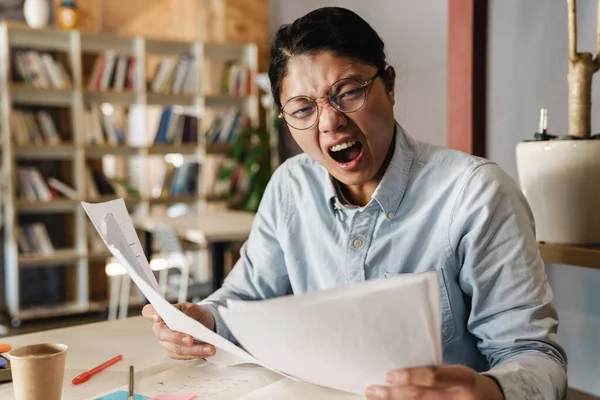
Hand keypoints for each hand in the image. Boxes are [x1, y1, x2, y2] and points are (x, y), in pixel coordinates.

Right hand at [142, 302, 215, 359]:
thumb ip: (182, 309)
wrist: (205, 325)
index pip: (148, 312)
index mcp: (161, 314)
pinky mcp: (174, 353)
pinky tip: (207, 351)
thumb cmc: (195, 314)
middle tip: (191, 339)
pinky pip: (183, 356)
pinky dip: (197, 354)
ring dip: (194, 349)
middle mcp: (160, 329)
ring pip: (176, 348)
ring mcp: (166, 343)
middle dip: (177, 337)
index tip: (158, 317)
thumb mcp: (191, 307)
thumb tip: (176, 313)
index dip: (151, 314)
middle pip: (162, 334)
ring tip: (209, 348)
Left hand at [365, 365, 503, 399]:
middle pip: (421, 397)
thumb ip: (433, 373)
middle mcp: (460, 398)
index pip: (432, 376)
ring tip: (375, 398)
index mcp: (463, 378)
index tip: (388, 375)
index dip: (409, 376)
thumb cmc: (465, 382)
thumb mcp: (456, 372)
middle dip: (393, 395)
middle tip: (372, 390)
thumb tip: (397, 373)